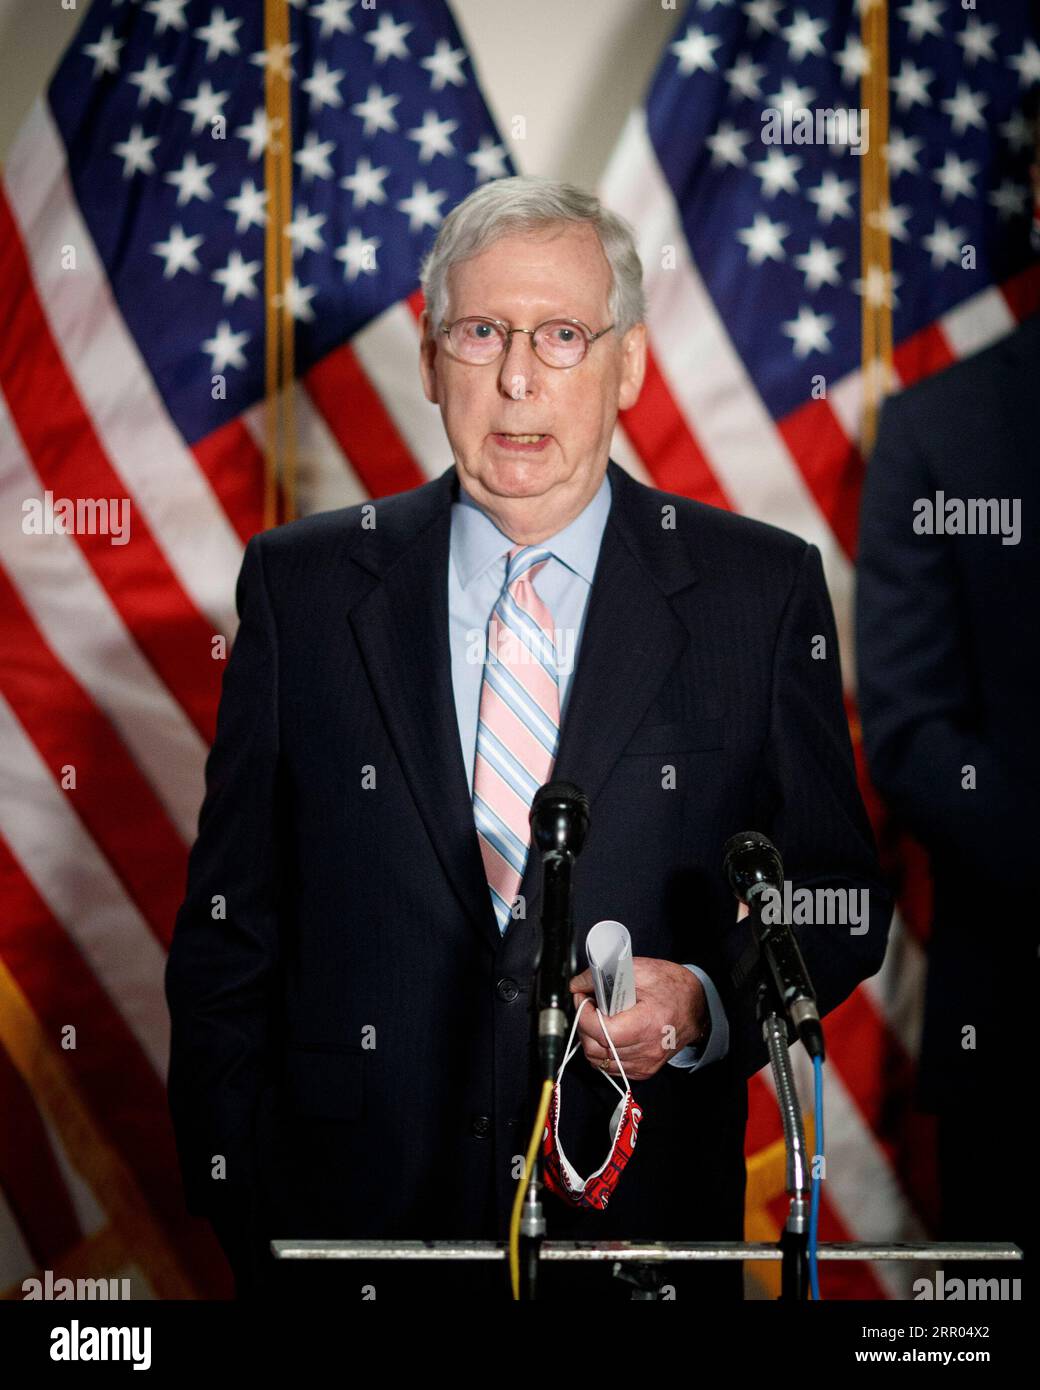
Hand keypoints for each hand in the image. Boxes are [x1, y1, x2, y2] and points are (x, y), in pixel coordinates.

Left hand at [568, 957, 707, 1081]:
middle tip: (588, 1006)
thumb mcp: (639, 970)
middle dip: (583, 1026)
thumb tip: (577, 984)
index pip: (602, 1031)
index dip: (583, 1015)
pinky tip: (609, 1032)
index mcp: (648, 1024)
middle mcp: (647, 1049)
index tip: (582, 999)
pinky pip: (611, 1067)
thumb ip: (603, 976)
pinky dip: (603, 1051)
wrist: (697, 1006)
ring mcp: (646, 1063)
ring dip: (591, 1039)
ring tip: (598, 1018)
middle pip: (596, 1049)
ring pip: (599, 1061)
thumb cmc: (672, 987)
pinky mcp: (644, 1070)